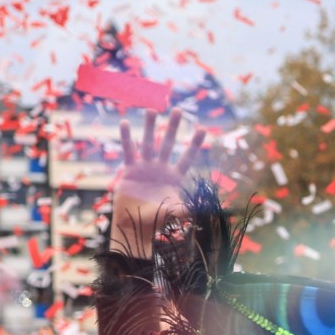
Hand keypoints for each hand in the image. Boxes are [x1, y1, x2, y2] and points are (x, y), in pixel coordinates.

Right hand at [110, 111, 207, 258]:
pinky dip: (127, 137)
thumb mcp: (173, 212)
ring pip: (149, 143)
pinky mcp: (130, 170)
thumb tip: (207, 209)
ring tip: (151, 110)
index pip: (187, 157)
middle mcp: (160, 169)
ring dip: (150, 127)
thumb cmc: (156, 220)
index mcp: (174, 178)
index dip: (194, 144)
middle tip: (178, 110)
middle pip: (168, 144)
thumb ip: (187, 209)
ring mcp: (145, 167)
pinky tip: (126, 122)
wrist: (134, 225)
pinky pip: (129, 151)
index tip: (202, 128)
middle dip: (173, 128)